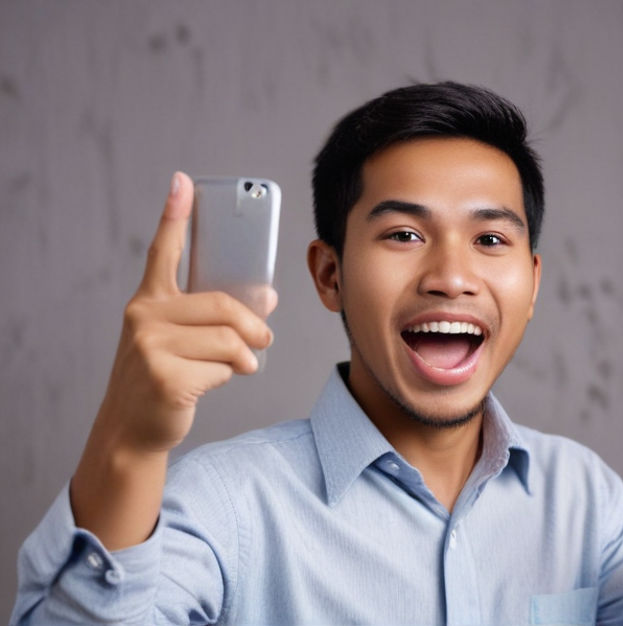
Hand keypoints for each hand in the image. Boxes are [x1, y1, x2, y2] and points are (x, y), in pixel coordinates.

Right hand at [97, 171, 276, 453]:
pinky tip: (212, 383)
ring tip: (240, 365)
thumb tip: (269, 296)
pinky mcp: (164, 377)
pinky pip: (222, 368)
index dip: (174, 214)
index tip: (183, 181)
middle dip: (254, 327)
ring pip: (229, 340)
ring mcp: (149, 346)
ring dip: (245, 357)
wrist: (133, 426)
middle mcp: (144, 316)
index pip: (164, 250)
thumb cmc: (164, 375)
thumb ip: (217, 316)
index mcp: (150, 300)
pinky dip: (229, 378)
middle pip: (224, 306)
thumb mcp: (182, 339)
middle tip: (264, 339)